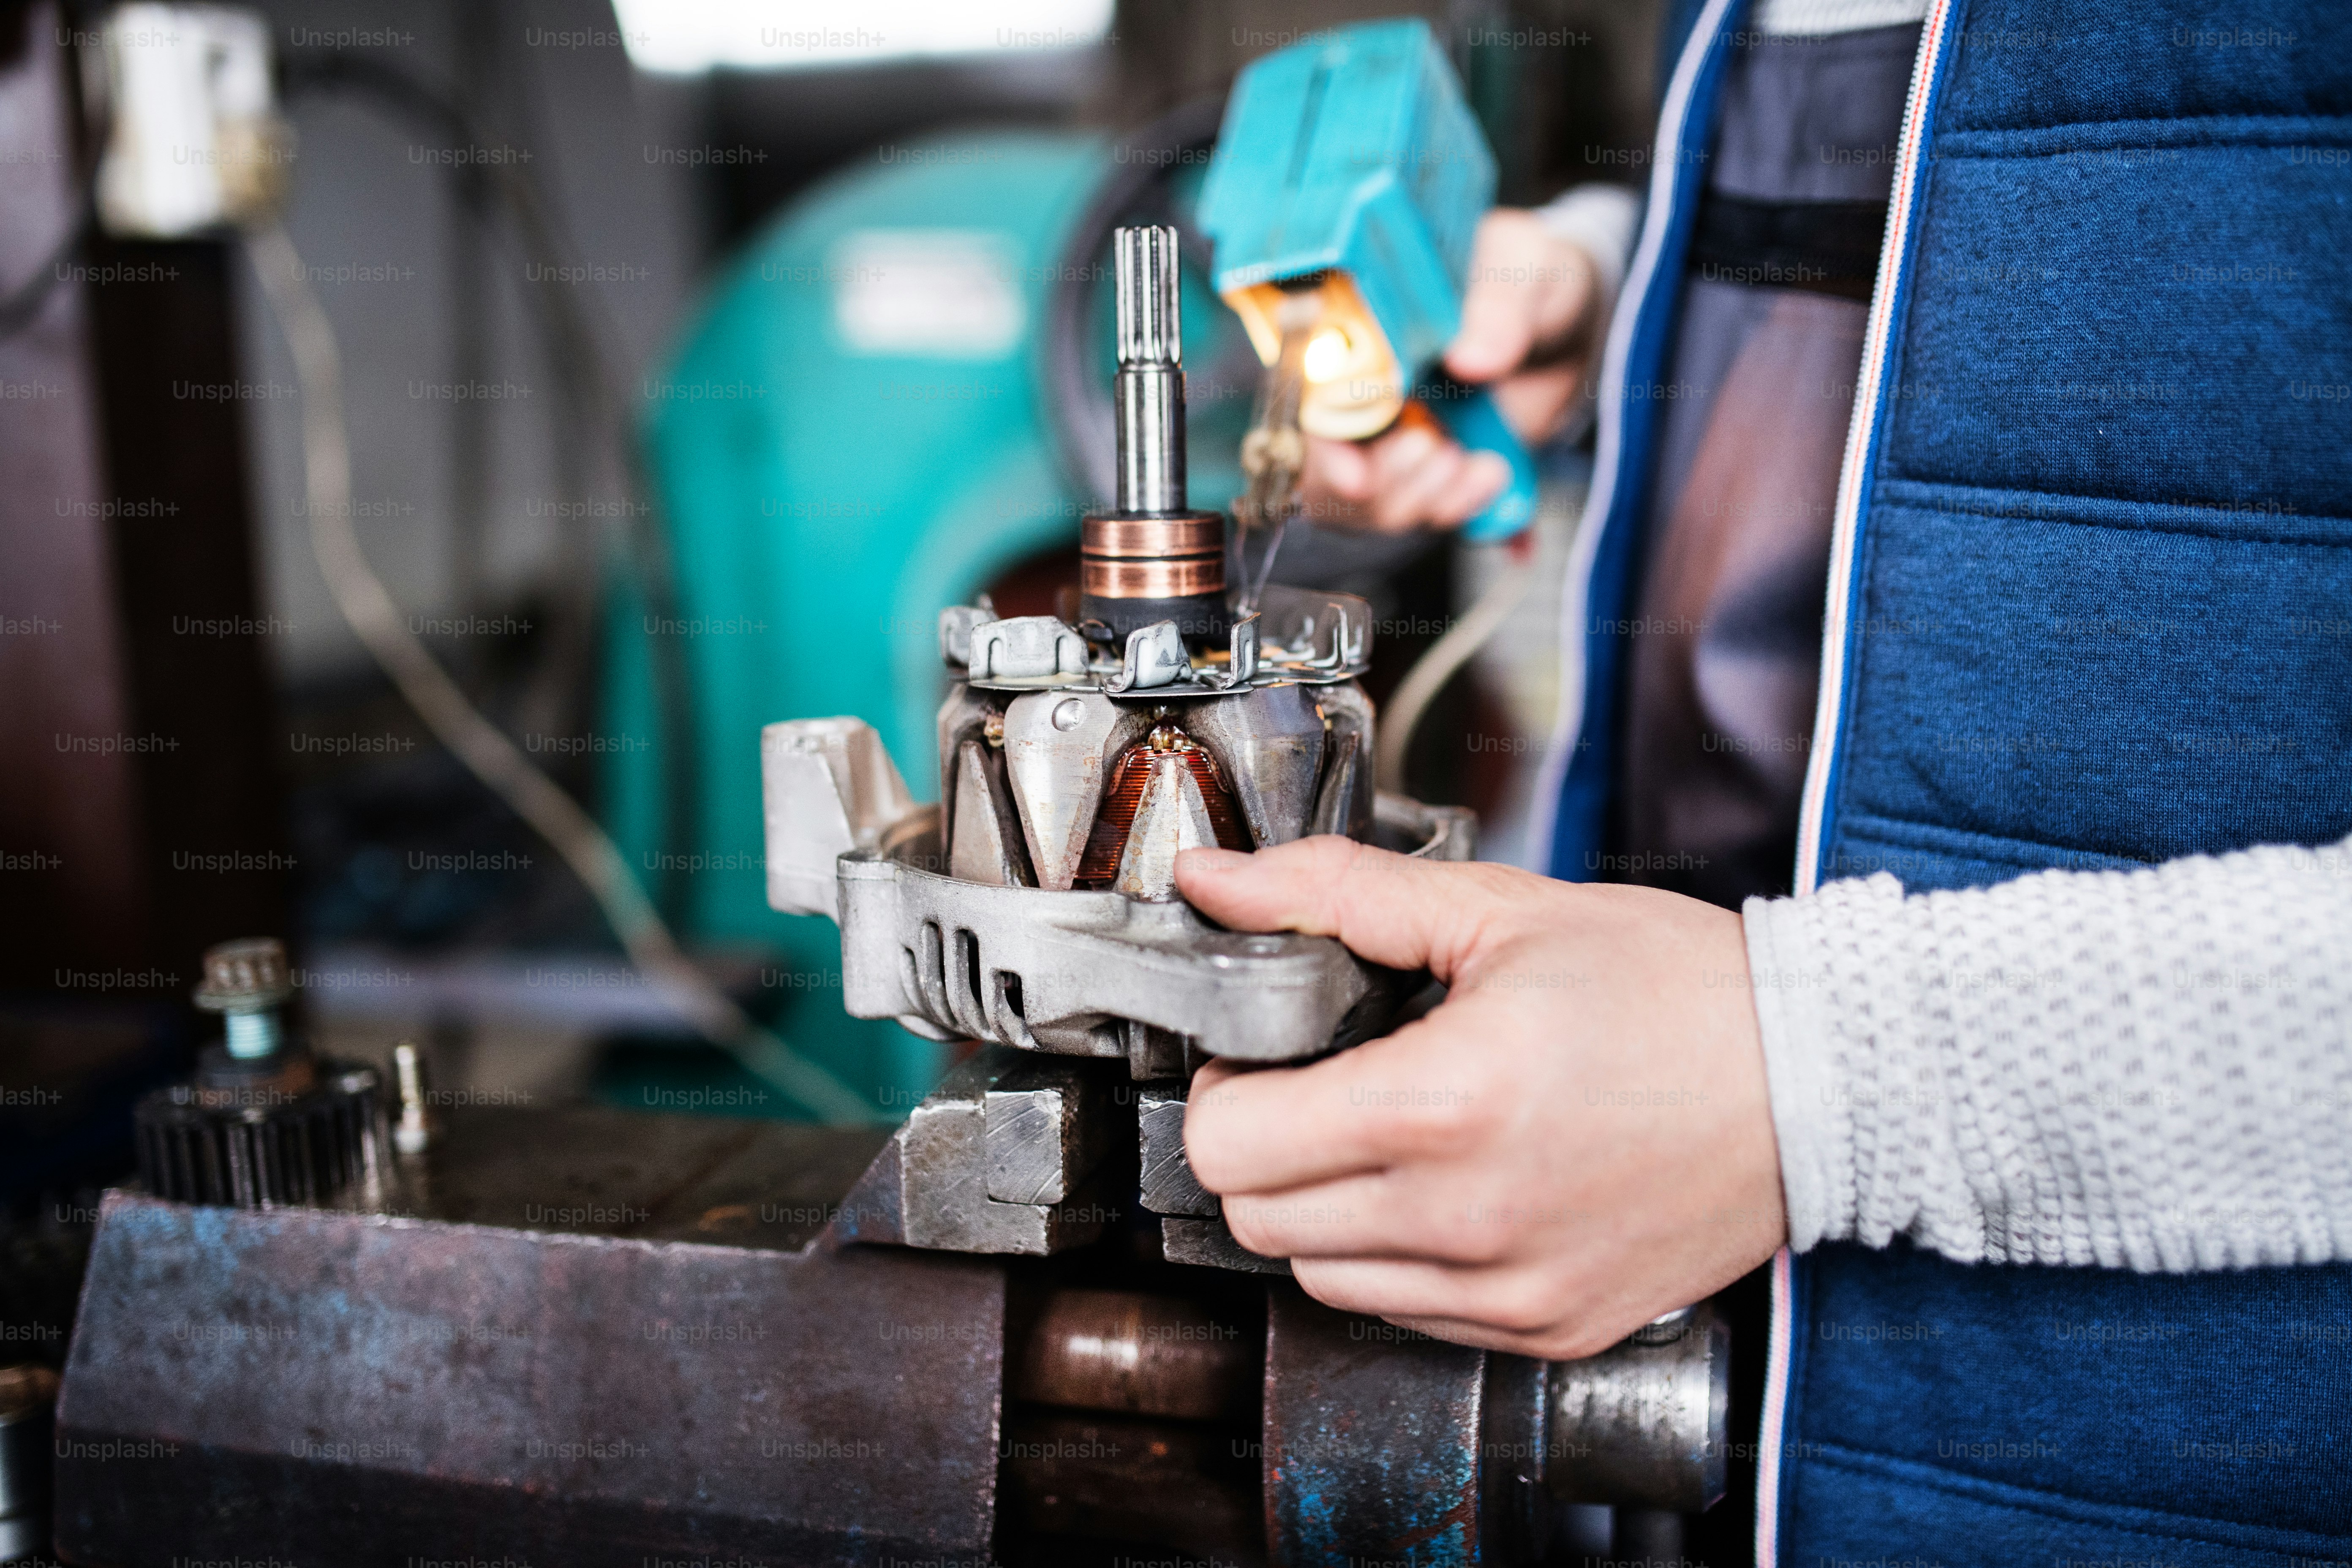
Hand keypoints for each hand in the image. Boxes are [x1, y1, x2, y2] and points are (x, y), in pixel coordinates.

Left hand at [1173, 837, 1784, 1359]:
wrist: (1819, 1080)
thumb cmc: (1676, 988)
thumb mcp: (1497, 911)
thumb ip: (1335, 894)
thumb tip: (1215, 881)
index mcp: (1445, 1104)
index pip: (1230, 1147)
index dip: (1225, 1089)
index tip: (1263, 1056)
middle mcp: (1468, 1218)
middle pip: (1257, 1222)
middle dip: (1260, 1148)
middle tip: (1318, 1087)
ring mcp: (1510, 1291)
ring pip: (1319, 1280)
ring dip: (1321, 1210)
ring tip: (1388, 1136)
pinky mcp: (1547, 1330)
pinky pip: (1406, 1314)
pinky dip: (1396, 1258)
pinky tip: (1449, 1187)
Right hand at [1300, 209, 1604, 533]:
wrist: (1565, 322)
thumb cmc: (1527, 279)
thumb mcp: (1524, 272)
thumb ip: (1500, 308)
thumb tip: (1470, 360)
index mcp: (1358, 331)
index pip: (1309, 400)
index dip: (1323, 447)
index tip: (1357, 480)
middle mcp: (1360, 391)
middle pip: (1328, 472)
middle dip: (1381, 485)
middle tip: (1433, 453)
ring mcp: (1392, 438)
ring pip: (1372, 504)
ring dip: (1421, 499)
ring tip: (1473, 465)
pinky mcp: (1430, 472)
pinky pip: (1425, 514)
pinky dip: (1456, 508)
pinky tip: (1490, 476)